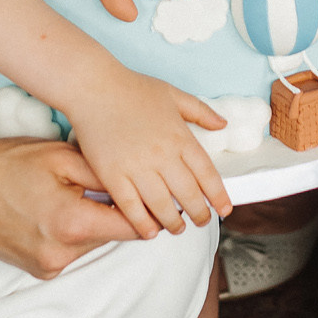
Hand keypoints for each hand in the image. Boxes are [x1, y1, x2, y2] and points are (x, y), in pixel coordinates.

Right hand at [0, 137, 144, 276]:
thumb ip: (105, 175)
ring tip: (65, 192)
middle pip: (112, 235)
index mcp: (73, 225)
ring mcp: (48, 267)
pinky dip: (70, 231)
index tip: (151, 191)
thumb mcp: (60, 156)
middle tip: (96, 181)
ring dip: (90, 220)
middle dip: (113, 210)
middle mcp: (63, 255)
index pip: (134, 227)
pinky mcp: (37, 270)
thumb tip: (141, 185)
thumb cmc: (2, 165)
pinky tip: (48, 208)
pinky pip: (71, 251)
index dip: (146, 207)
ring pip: (92, 243)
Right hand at [63, 68, 233, 239]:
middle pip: (188, 194)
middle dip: (199, 214)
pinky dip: (142, 223)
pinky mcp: (112, 175)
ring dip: (173, 222)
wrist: (93, 87)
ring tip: (178, 229)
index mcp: (180, 137)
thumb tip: (222, 124)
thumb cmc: (131, 87)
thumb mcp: (173, 94)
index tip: (224, 208)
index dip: (218, 195)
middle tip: (201, 221)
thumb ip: (201, 111)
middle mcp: (162, 155)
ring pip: (162, 206)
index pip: (207, 174)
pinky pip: (131, 207)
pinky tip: (149, 231)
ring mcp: (137, 167)